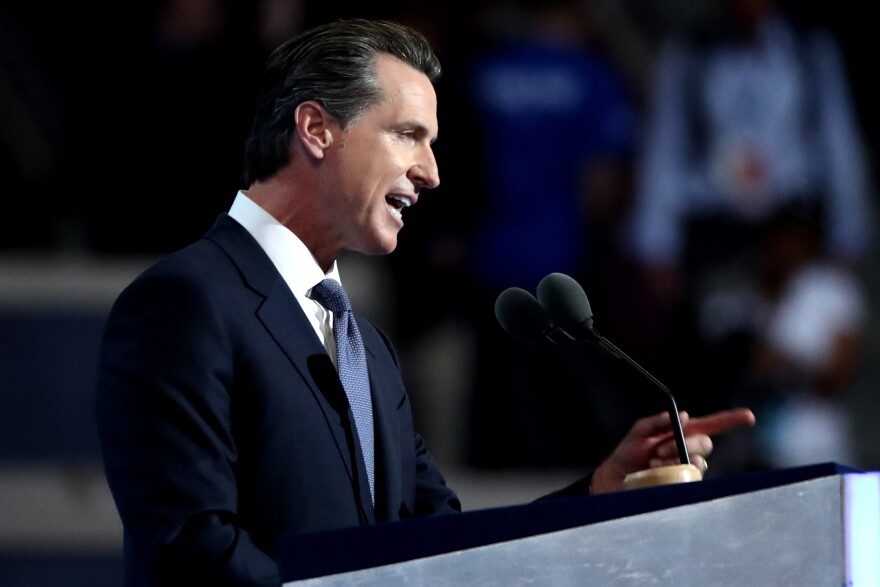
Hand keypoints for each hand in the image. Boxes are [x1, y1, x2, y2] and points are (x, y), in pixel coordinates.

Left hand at [590, 408, 755, 493]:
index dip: (730, 420)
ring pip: (697, 462)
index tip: (748, 417)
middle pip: (705, 444)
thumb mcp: (640, 432)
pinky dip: (671, 473)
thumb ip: (657, 422)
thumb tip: (683, 416)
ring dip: (674, 460)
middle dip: (685, 444)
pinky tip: (655, 473)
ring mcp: (688, 469)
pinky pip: (688, 478)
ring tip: (653, 462)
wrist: (616, 478)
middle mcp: (689, 450)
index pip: (711, 425)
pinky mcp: (684, 485)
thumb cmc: (629, 453)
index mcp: (681, 433)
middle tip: (661, 449)